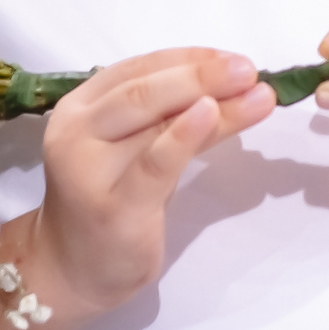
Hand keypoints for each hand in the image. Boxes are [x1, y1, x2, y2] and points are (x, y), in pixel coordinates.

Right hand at [27, 49, 273, 314]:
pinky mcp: (115, 207)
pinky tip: (210, 114)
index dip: (189, 59)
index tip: (234, 59)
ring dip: (212, 102)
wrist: (71, 270)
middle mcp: (77, 130)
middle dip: (201, 74)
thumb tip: (233, 86)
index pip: (138, 68)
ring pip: (153, 121)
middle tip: (249, 70)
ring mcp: (91, 169)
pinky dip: (183, 135)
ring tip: (257, 94)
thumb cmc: (111, 201)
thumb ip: (170, 118)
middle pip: (143, 90)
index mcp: (81, 105)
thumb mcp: (137, 150)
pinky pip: (154, 164)